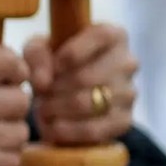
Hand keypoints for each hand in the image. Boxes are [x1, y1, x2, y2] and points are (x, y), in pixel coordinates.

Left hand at [23, 24, 136, 145]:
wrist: (66, 97)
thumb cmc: (53, 64)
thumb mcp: (39, 50)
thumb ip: (36, 55)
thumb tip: (42, 82)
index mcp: (113, 36)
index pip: (102, 36)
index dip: (73, 51)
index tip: (54, 65)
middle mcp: (127, 63)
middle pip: (87, 77)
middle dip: (54, 88)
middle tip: (40, 94)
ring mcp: (129, 93)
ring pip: (87, 104)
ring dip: (56, 108)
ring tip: (42, 108)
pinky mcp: (124, 121)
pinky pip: (93, 129)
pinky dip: (65, 130)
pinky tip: (52, 125)